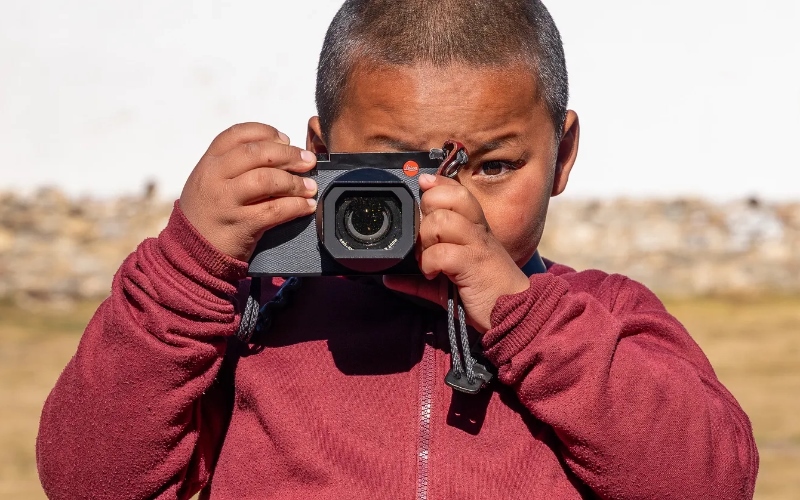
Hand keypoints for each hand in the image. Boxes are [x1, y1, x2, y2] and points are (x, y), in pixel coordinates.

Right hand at [179, 122, 317, 261]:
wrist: (190, 253)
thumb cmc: (208, 214)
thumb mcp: (209, 182)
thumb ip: (234, 165)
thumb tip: (280, 152)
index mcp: (208, 163)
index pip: (237, 135)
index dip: (266, 132)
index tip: (285, 139)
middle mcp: (215, 178)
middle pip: (257, 154)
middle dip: (288, 155)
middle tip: (308, 160)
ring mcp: (226, 202)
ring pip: (267, 180)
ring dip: (295, 182)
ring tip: (310, 186)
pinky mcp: (241, 225)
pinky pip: (275, 210)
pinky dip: (297, 206)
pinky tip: (307, 206)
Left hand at [383, 174, 529, 332]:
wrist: (516, 312)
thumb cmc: (484, 293)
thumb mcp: (448, 281)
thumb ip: (420, 277)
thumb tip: (390, 279)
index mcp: (475, 227)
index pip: (457, 191)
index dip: (438, 184)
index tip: (424, 185)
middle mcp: (477, 230)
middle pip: (448, 198)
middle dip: (427, 214)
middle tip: (425, 239)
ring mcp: (477, 245)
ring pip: (442, 221)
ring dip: (426, 240)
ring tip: (428, 259)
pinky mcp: (473, 264)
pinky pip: (442, 253)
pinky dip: (430, 263)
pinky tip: (433, 275)